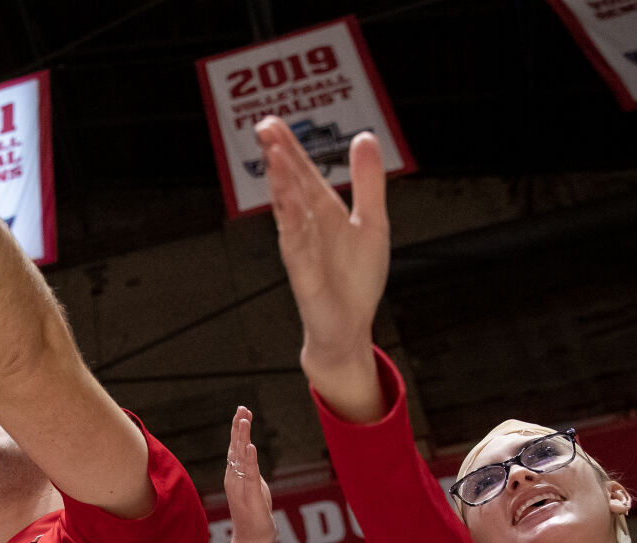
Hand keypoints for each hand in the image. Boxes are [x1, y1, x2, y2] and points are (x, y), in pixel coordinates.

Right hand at [224, 407, 274, 542]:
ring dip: (242, 437)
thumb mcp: (255, 487)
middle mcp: (233, 478)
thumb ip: (251, 471)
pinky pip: (249, 474)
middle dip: (238, 427)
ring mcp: (240, 486)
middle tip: (242, 408)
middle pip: (235, 447)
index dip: (238, 429)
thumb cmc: (254, 515)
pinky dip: (249, 459)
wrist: (252, 539)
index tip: (242, 410)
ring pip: (240, 457)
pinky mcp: (249, 495)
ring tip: (244, 420)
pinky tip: (250, 446)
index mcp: (235, 474)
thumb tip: (250, 457)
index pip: (235, 447)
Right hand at [256, 116, 387, 404]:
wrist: (349, 327)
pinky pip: (297, 249)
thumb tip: (364, 137)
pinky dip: (293, 228)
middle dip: (279, 157)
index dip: (290, 147)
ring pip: (289, 213)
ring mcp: (303, 252)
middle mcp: (308, 228)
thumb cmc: (355, 280)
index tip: (272, 122)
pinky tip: (289, 208)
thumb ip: (368, 181)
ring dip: (282, 185)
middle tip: (264, 127)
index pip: (303, 173)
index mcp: (323, 212)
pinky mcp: (306, 278)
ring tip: (275, 157)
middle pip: (291, 187)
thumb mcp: (372, 220)